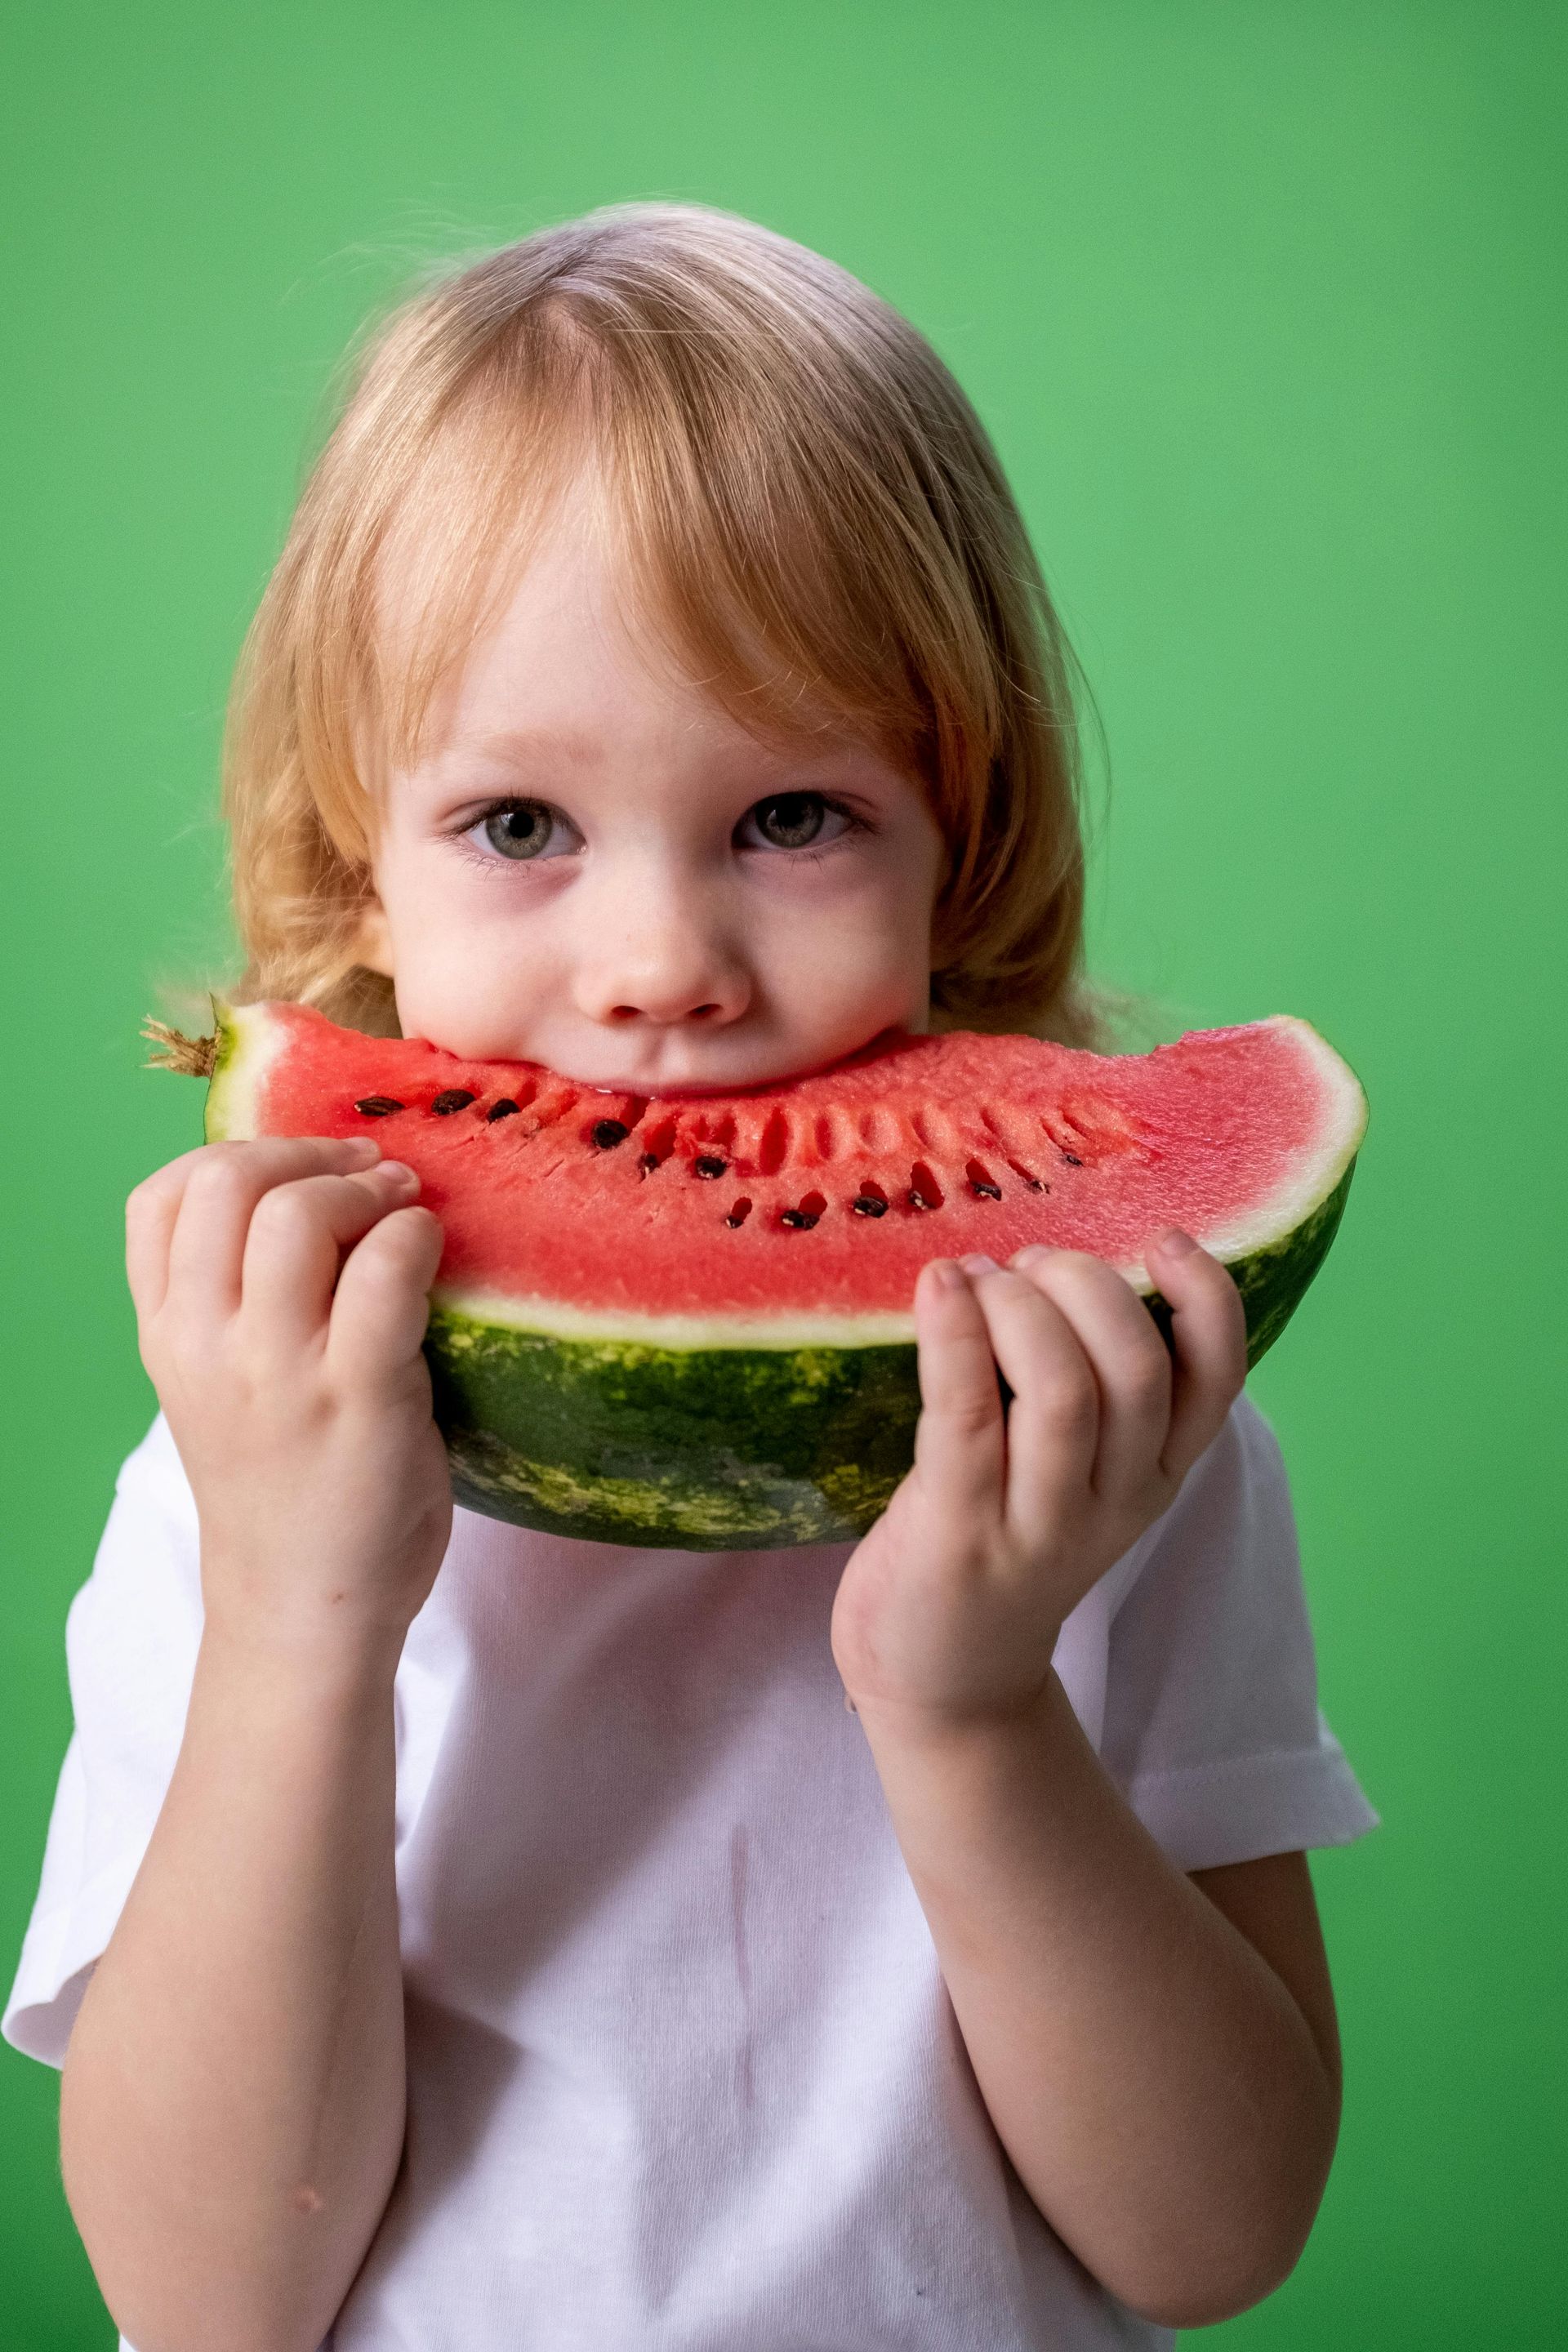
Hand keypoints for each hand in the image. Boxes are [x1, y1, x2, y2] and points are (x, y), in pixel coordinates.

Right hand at [126, 1135, 451, 1669]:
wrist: (305, 1607)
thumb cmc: (282, 1484)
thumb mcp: (218, 1384)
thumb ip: (232, 1298)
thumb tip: (308, 1184)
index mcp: (167, 1335)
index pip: (160, 1197)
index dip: (240, 1153)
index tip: (305, 1167)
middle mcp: (207, 1345)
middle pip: (228, 1182)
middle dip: (310, 1153)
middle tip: (370, 1174)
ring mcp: (278, 1372)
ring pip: (298, 1214)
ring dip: (366, 1189)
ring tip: (402, 1210)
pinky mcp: (357, 1397)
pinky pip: (384, 1270)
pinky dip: (415, 1238)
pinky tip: (430, 1255)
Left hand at [830, 1232, 1245, 1734]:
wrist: (944, 1678)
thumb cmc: (1002, 1539)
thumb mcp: (1076, 1471)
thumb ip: (1089, 1386)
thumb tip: (1057, 1259)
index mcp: (1157, 1474)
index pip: (1218, 1379)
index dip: (1206, 1298)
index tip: (1162, 1240)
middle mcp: (1115, 1501)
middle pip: (1136, 1369)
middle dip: (1083, 1285)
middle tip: (1026, 1265)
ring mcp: (1040, 1526)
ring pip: (1063, 1391)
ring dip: (1018, 1307)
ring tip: (976, 1279)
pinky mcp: (960, 1536)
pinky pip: (966, 1418)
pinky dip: (955, 1337)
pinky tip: (939, 1287)